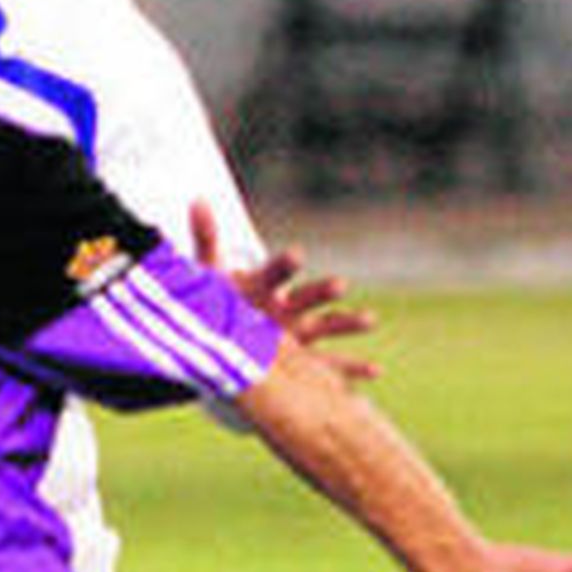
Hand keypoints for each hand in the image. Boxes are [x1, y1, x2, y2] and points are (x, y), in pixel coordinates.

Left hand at [190, 202, 377, 382]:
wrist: (228, 330)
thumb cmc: (221, 300)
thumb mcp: (209, 275)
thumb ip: (206, 240)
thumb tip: (197, 200)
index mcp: (265, 285)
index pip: (276, 271)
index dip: (285, 264)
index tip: (296, 255)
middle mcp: (287, 306)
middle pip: (307, 297)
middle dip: (321, 291)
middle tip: (339, 285)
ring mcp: (298, 332)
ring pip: (326, 325)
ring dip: (347, 323)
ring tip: (370, 319)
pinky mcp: (303, 359)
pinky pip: (329, 365)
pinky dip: (352, 368)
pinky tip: (374, 371)